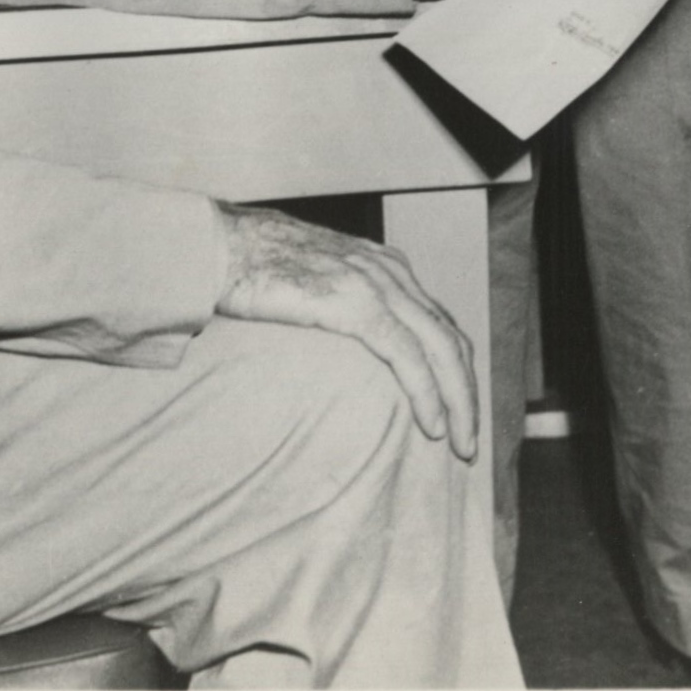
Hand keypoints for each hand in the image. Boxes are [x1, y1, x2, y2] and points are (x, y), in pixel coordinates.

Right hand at [214, 206, 479, 458]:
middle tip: (469, 442)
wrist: (221, 246)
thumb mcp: (314, 283)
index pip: (438, 323)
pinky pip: (407, 356)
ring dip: (457, 402)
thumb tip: (347, 347)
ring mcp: (376, 285)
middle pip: (449, 339)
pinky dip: (427, 393)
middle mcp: (391, 272)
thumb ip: (341, 304)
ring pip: (440, 349)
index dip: (454, 370)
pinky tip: (432, 425)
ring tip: (460, 444)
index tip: (458, 409)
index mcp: (385, 267)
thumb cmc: (254, 268)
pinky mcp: (356, 304)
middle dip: (466, 393)